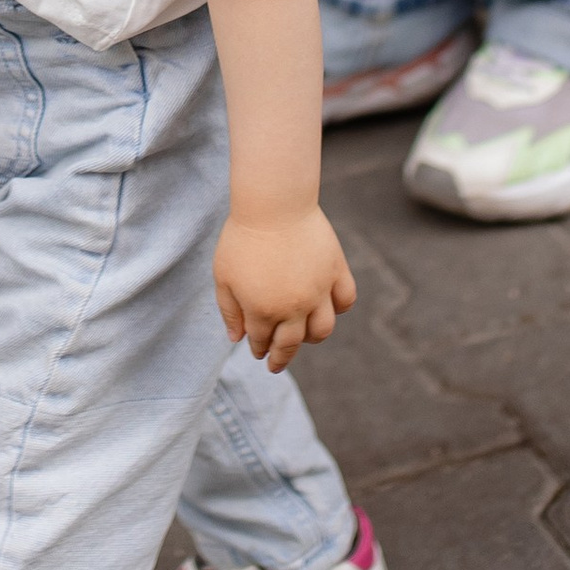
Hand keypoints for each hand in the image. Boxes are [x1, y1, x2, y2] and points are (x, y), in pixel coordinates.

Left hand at [214, 208, 355, 373]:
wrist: (274, 205)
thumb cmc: (242, 238)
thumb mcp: (224, 276)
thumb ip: (229, 310)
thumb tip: (237, 339)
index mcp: (263, 310)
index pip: (262, 341)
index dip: (259, 349)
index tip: (257, 351)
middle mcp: (293, 307)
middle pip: (291, 344)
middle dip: (281, 358)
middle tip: (276, 364)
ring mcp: (318, 291)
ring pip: (322, 330)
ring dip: (311, 338)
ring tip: (303, 337)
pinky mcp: (336, 271)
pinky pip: (345, 300)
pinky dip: (338, 309)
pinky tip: (328, 308)